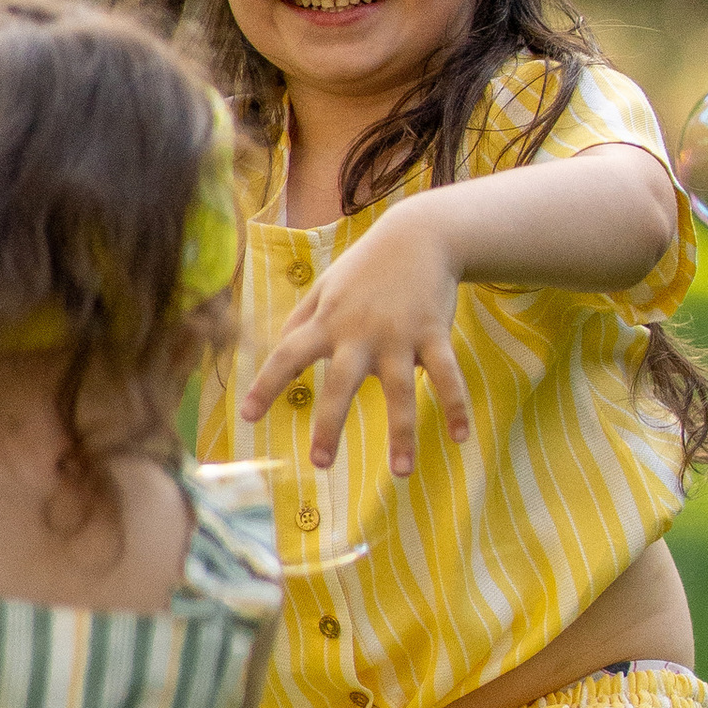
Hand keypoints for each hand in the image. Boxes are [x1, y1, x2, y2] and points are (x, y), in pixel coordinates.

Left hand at [238, 196, 470, 477]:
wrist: (419, 234)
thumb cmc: (365, 266)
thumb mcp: (326, 286)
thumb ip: (300, 318)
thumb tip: (275, 347)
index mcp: (327, 322)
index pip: (286, 356)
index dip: (265, 386)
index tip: (247, 417)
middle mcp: (360, 332)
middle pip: (340, 384)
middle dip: (329, 424)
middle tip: (320, 463)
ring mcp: (399, 334)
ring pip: (400, 390)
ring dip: (402, 433)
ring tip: (401, 472)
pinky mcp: (433, 333)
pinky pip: (447, 375)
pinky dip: (456, 406)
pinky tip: (460, 437)